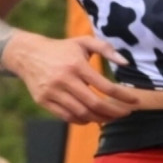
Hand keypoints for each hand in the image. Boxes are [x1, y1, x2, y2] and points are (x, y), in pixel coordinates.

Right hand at [10, 32, 138, 123]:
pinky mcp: (44, 101)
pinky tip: (91, 117)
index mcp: (77, 65)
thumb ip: (106, 49)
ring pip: (82, 113)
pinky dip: (82, 120)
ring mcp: (53, 92)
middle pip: (95, 104)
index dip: (123, 96)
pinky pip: (67, 117)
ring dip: (99, 119)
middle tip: (125, 114)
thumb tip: (126, 63)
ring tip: (110, 117)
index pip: (106, 86)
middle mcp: (64, 79)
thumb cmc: (62, 49)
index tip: (135, 101)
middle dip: (114, 112)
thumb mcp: (83, 43)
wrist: (28, 55)